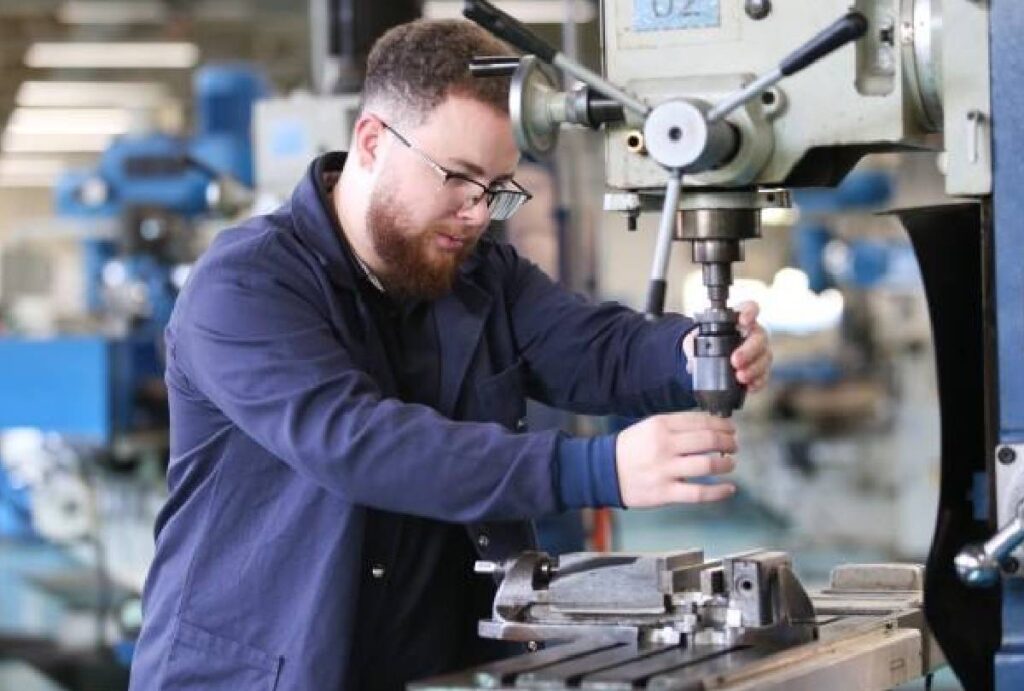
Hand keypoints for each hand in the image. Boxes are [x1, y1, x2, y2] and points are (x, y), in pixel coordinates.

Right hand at [615, 412, 736, 507]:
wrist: (604, 471)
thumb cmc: (630, 448)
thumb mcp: (649, 427)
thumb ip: (676, 425)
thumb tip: (709, 425)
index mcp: (661, 425)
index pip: (701, 421)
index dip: (722, 425)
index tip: (730, 429)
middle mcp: (664, 446)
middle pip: (708, 440)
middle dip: (728, 442)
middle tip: (734, 445)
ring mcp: (665, 470)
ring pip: (708, 465)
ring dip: (726, 464)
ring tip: (730, 464)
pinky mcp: (666, 492)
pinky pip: (699, 493)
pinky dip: (719, 491)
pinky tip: (729, 489)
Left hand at [682, 300, 771, 392]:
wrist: (708, 357)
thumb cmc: (707, 341)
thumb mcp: (698, 339)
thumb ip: (695, 346)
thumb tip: (692, 364)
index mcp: (740, 319)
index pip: (750, 308)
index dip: (750, 312)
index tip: (743, 320)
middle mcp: (754, 333)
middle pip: (760, 338)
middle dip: (749, 350)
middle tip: (735, 361)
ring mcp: (760, 351)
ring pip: (765, 357)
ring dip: (753, 368)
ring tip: (740, 377)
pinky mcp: (760, 369)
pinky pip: (764, 375)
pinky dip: (757, 381)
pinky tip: (749, 386)